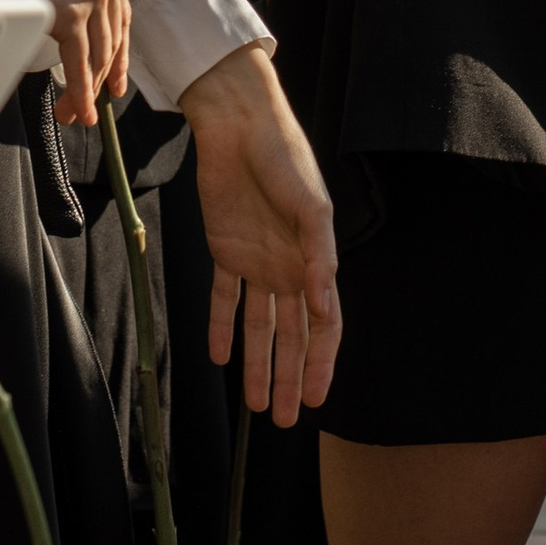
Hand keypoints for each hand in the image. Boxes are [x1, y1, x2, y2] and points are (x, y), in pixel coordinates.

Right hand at [0, 0, 129, 124]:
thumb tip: (84, 22)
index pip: (120, 14)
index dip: (118, 53)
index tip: (115, 80)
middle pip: (111, 37)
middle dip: (100, 78)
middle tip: (90, 106)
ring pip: (98, 53)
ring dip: (88, 90)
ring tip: (76, 112)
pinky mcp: (72, 11)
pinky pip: (79, 60)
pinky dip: (79, 89)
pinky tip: (75, 106)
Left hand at [176, 43, 340, 416]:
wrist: (240, 126)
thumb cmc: (285, 159)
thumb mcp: (310, 208)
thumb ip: (317, 258)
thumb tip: (324, 308)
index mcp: (315, 260)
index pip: (322, 326)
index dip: (319, 364)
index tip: (313, 400)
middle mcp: (288, 267)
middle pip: (290, 336)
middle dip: (288, 377)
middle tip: (282, 419)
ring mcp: (256, 261)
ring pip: (259, 325)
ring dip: (257, 364)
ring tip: (254, 403)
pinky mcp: (224, 250)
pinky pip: (223, 298)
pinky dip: (222, 327)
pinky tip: (221, 357)